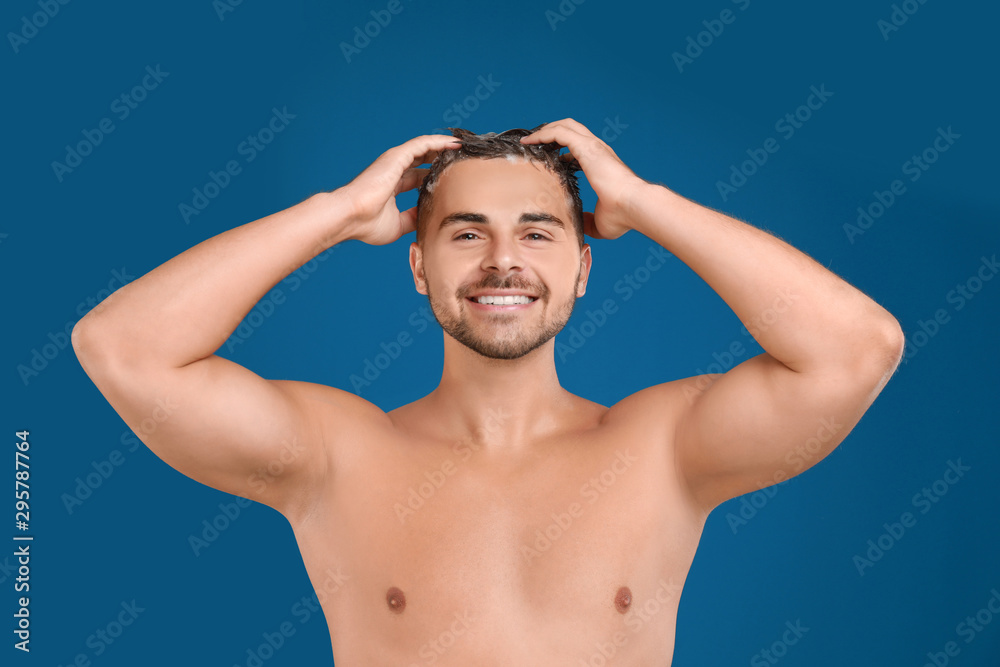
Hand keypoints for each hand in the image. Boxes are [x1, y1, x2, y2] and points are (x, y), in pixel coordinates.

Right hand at [338, 134, 461, 244]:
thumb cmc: (366, 224)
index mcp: (392, 185)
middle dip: (442, 159)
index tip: (453, 179)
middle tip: (463, 161)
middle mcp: (394, 171)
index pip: (418, 177)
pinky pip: (422, 143)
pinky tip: (454, 143)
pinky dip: (439, 142)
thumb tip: (427, 218)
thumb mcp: (398, 225)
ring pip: (425, 148)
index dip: (435, 177)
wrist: (350, 217)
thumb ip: (413, 219)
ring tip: (463, 147)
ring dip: (444, 146)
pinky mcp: (396, 156)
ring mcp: (394, 162)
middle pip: (423, 160)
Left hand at [520, 118, 644, 239]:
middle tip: (534, 142)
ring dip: (545, 130)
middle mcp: (598, 150)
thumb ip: (588, 220)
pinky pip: (559, 132)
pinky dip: (543, 134)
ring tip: (529, 140)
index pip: (580, 147)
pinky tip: (531, 142)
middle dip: (551, 132)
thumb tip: (579, 225)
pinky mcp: (587, 147)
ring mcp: (594, 146)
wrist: (635, 206)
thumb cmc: (623, 215)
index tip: (548, 158)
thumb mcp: (600, 222)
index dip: (562, 150)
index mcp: (602, 162)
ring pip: (565, 126)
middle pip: (572, 129)